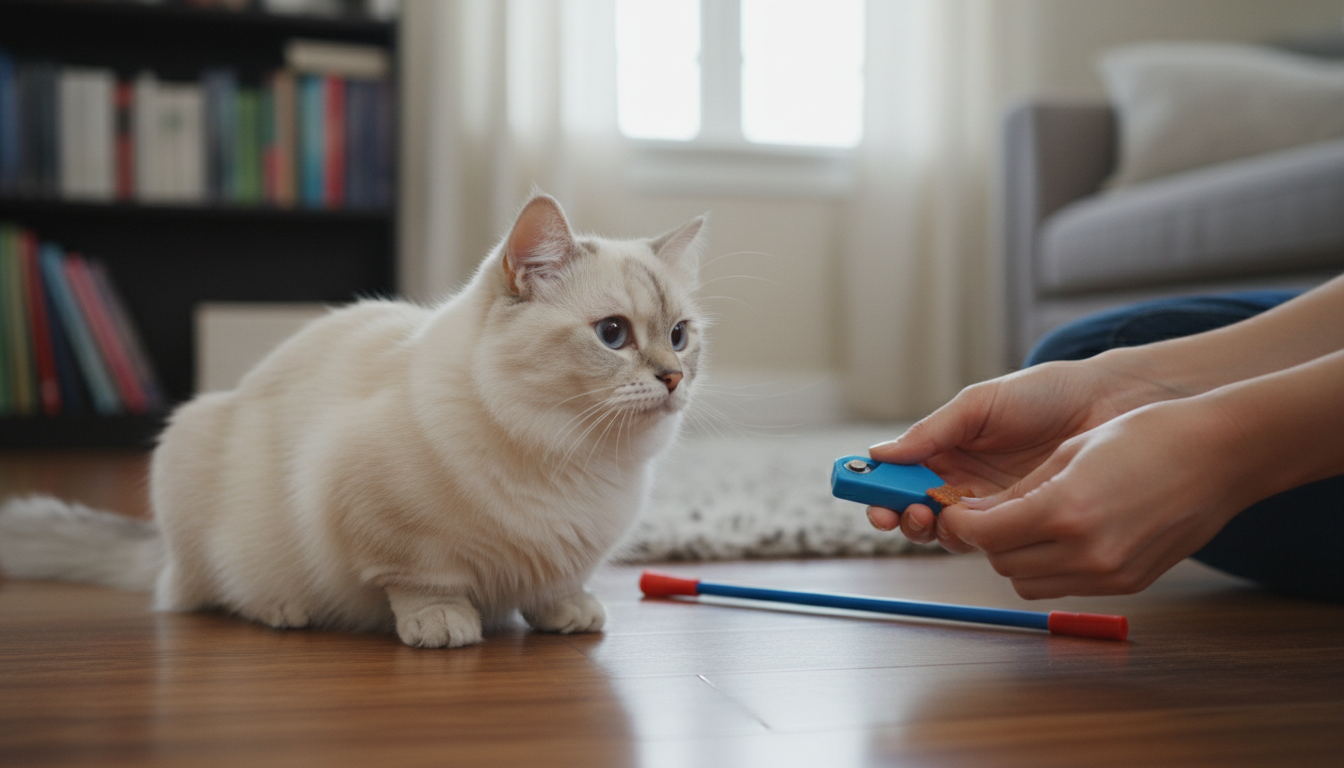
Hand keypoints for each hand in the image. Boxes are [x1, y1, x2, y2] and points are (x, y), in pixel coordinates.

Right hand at [865, 358, 1184, 547]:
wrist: (1110, 405)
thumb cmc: (1046, 393)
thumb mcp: (981, 404)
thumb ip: (932, 431)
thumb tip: (879, 454)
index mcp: (944, 449)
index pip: (899, 478)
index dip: (880, 491)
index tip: (874, 500)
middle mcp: (961, 481)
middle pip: (915, 510)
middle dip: (901, 517)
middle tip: (907, 512)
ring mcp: (991, 505)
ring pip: (948, 532)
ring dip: (935, 530)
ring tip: (939, 516)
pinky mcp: (1023, 522)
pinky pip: (991, 541)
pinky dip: (979, 539)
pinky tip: (982, 526)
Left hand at [935, 397, 1254, 597]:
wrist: (1219, 456)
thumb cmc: (1146, 437)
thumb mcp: (1069, 453)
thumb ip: (1019, 491)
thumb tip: (976, 514)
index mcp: (1065, 510)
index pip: (985, 534)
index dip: (962, 523)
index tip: (955, 510)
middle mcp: (1086, 551)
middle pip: (1002, 563)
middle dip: (986, 539)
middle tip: (987, 514)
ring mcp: (1109, 573)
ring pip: (1028, 583)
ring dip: (1016, 557)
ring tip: (1025, 523)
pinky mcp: (1128, 584)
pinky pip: (1065, 585)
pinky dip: (1050, 566)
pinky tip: (1062, 535)